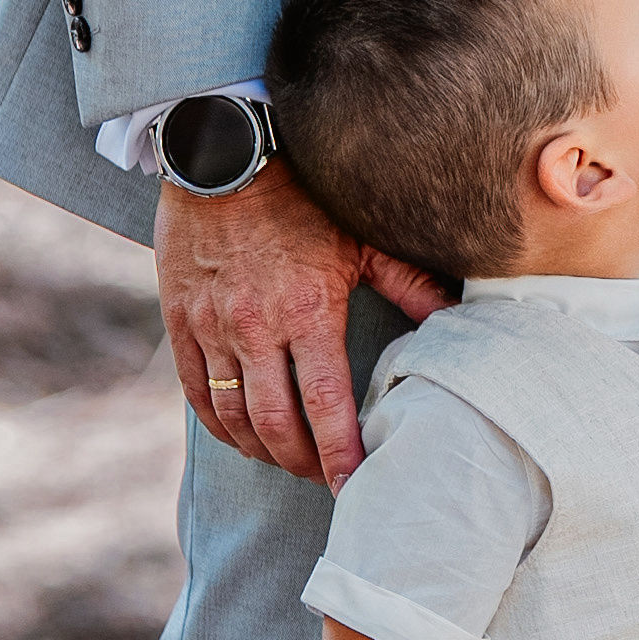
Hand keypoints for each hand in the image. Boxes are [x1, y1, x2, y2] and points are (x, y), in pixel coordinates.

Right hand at [157, 158, 447, 487]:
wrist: (224, 153)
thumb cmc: (302, 194)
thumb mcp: (362, 237)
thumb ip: (410, 285)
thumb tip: (458, 319)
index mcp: (307, 310)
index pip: (327, 404)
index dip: (340, 455)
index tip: (353, 487)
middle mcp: (255, 326)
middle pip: (276, 424)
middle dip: (302, 462)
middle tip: (323, 478)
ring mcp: (212, 326)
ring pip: (233, 416)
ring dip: (260, 449)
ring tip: (287, 460)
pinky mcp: (180, 319)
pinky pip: (195, 390)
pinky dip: (218, 423)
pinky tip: (240, 435)